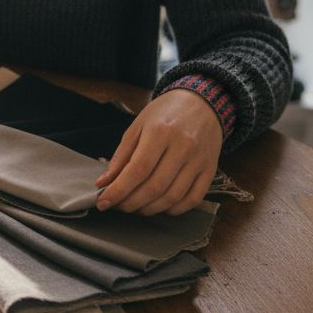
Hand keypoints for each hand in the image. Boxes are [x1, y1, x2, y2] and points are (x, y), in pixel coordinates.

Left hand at [94, 89, 221, 215]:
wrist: (202, 103)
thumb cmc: (165, 114)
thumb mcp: (137, 126)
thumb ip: (121, 156)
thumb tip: (104, 183)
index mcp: (161, 132)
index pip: (138, 170)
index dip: (118, 191)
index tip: (103, 202)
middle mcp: (183, 147)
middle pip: (154, 187)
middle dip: (131, 203)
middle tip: (118, 206)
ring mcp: (199, 160)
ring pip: (172, 197)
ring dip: (149, 209)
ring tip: (135, 207)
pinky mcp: (210, 170)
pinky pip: (192, 199)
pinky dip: (173, 209)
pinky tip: (159, 206)